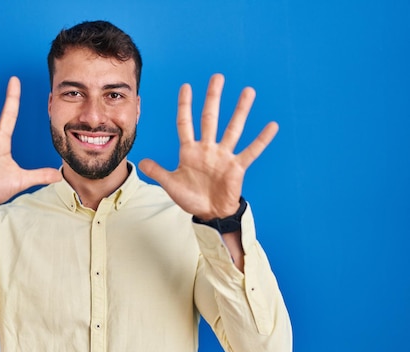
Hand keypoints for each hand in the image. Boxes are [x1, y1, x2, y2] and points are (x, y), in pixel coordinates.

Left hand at [139, 74, 277, 219]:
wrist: (209, 213)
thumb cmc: (191, 198)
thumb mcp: (170, 184)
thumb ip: (157, 171)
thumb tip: (141, 161)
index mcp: (190, 151)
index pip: (185, 123)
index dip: (185, 106)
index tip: (186, 87)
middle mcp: (207, 148)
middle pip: (210, 118)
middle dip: (213, 98)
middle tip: (217, 77)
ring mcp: (223, 156)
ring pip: (233, 128)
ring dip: (240, 110)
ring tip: (248, 91)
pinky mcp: (236, 167)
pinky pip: (251, 151)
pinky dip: (261, 140)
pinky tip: (272, 126)